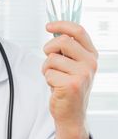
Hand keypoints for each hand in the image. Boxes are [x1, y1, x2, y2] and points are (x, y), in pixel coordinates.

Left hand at [42, 21, 97, 138]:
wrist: (72, 114)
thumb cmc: (69, 86)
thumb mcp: (73, 65)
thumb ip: (68, 49)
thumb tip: (53, 29)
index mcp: (92, 55)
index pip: (78, 31)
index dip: (61, 25)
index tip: (48, 26)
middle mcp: (90, 63)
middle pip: (62, 42)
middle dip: (48, 49)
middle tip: (49, 61)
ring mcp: (83, 74)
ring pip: (51, 59)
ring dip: (46, 68)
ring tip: (54, 78)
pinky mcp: (71, 85)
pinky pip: (48, 73)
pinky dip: (47, 80)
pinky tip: (56, 88)